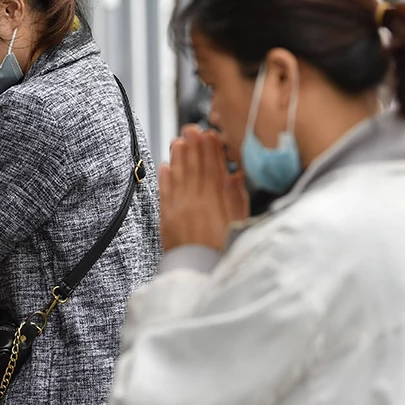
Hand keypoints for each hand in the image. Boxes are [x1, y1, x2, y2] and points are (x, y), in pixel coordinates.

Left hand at [159, 126, 249, 252]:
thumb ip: (237, 198)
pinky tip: (165, 166)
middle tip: (190, 129)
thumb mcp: (239, 224)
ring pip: (178, 177)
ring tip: (177, 141)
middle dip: (193, 147)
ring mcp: (179, 210)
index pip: (213, 169)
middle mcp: (197, 202)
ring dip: (178, 158)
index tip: (209, 135)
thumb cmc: (225, 251)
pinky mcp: (166, 220)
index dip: (211, 151)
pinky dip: (164, 179)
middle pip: (195, 169)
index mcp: (217, 202)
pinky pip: (165, 193)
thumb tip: (234, 174)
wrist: (202, 275)